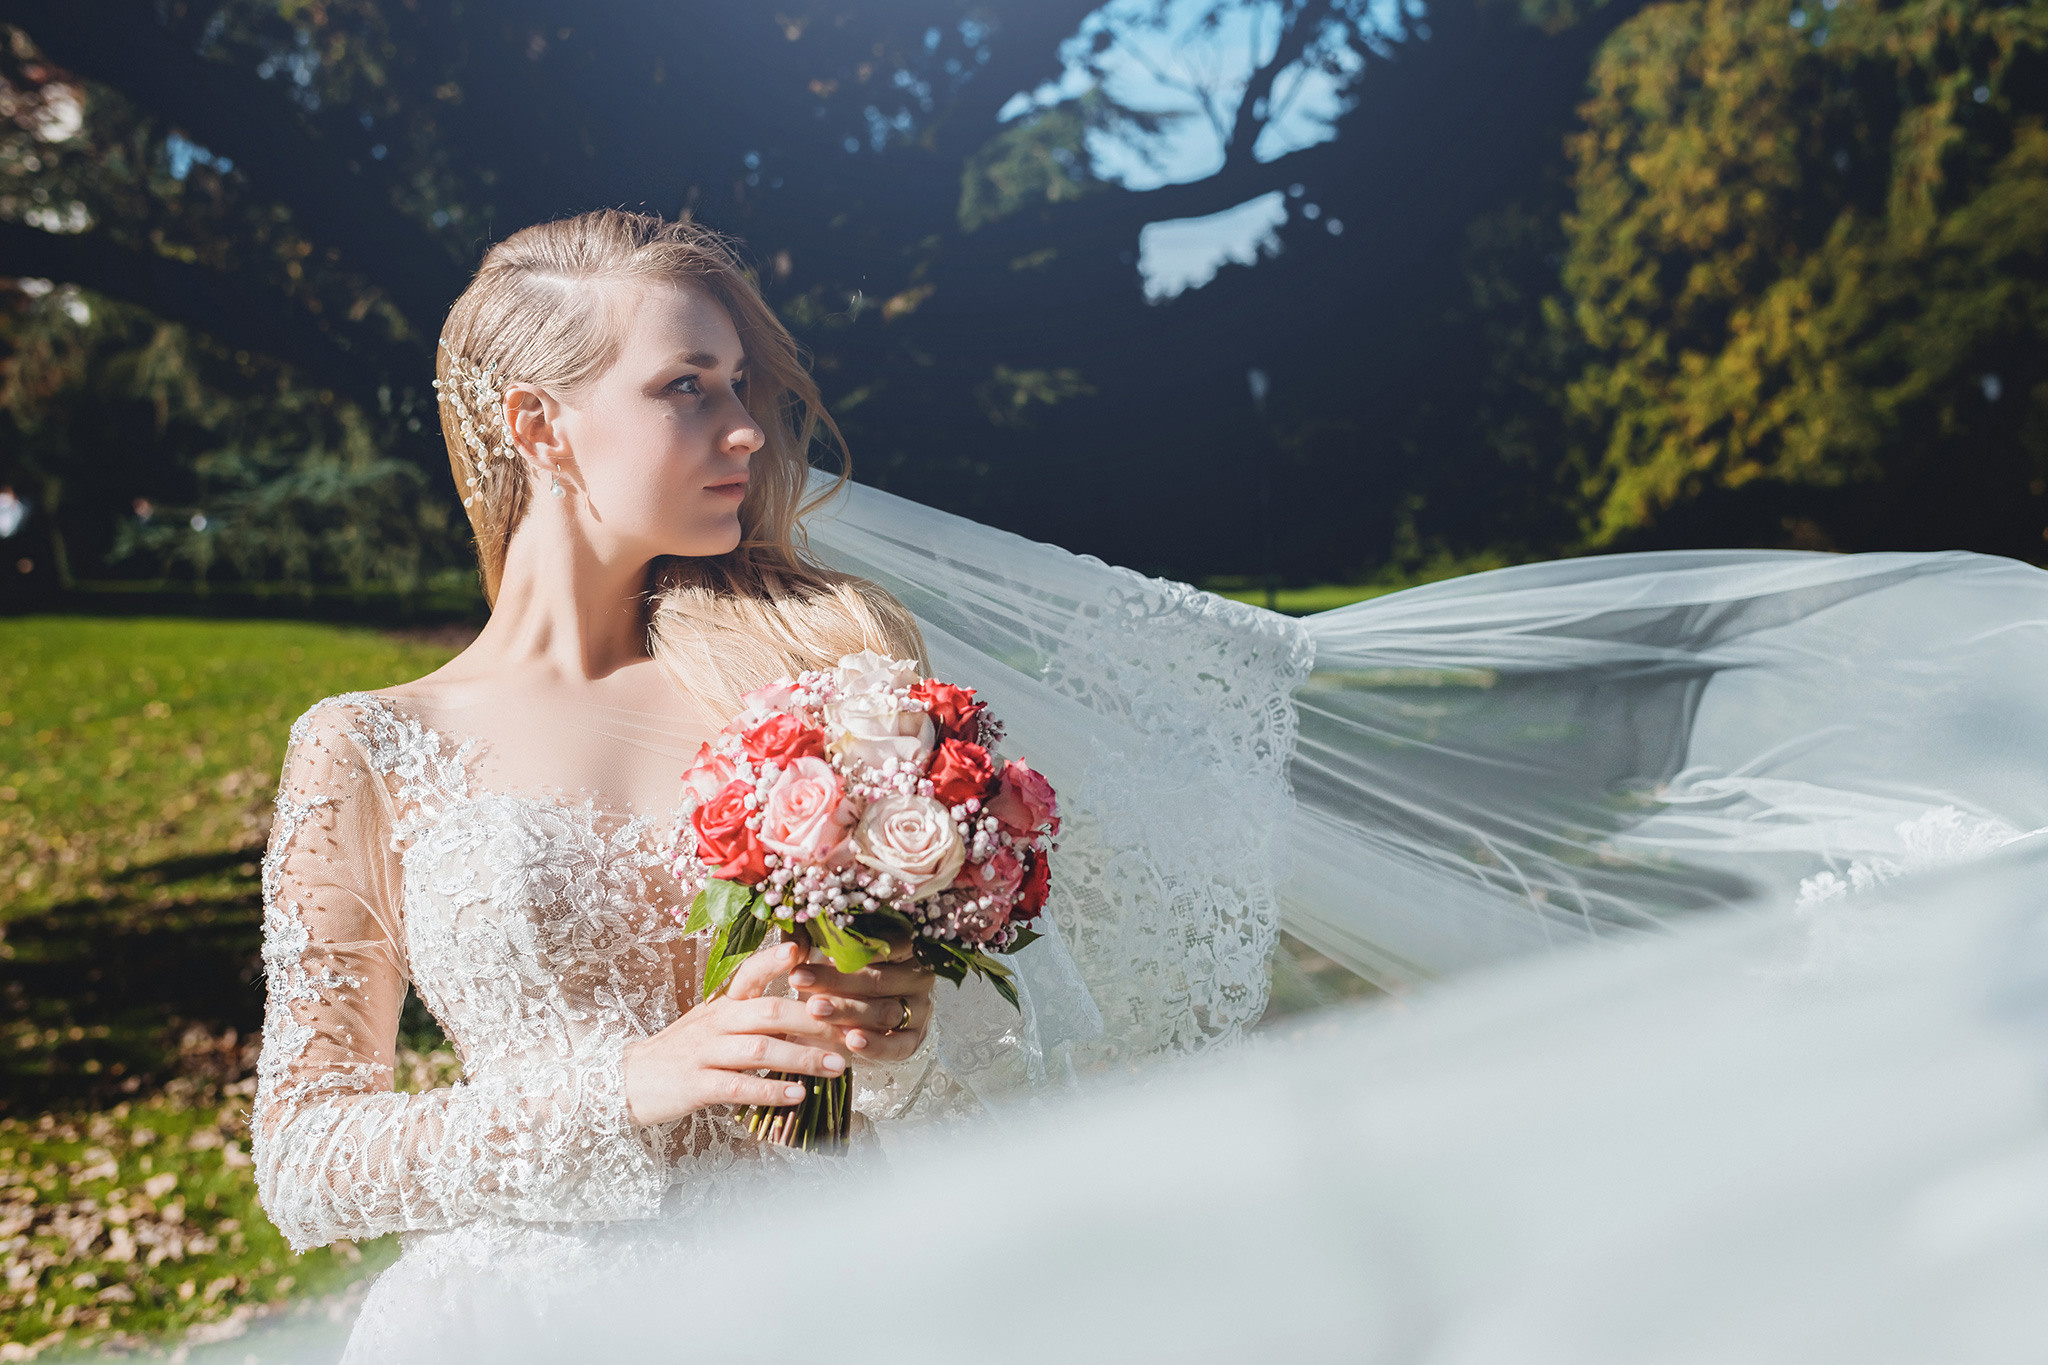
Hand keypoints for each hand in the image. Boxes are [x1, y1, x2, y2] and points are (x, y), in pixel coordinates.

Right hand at [620, 941, 854, 1126]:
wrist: (628, 1081)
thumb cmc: (684, 1052)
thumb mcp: (715, 1025)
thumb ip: (756, 1017)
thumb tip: (811, 1015)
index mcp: (722, 1003)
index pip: (750, 972)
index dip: (777, 960)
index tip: (807, 950)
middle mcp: (715, 1021)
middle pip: (769, 1011)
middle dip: (814, 1020)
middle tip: (851, 1029)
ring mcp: (704, 1052)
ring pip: (759, 1049)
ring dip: (803, 1058)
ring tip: (838, 1066)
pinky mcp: (696, 1085)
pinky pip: (738, 1086)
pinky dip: (770, 1090)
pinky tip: (798, 1095)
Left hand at [788, 929, 934, 1064]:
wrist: (850, 1015)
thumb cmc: (842, 974)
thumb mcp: (828, 951)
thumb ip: (812, 941)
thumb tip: (793, 947)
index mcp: (906, 947)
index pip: (884, 942)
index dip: (850, 946)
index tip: (814, 946)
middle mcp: (918, 976)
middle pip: (878, 979)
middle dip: (836, 981)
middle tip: (798, 980)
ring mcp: (920, 1009)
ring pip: (885, 1011)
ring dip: (848, 1011)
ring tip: (815, 1010)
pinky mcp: (915, 1039)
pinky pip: (898, 1046)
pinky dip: (875, 1045)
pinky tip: (851, 1041)